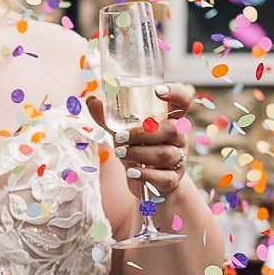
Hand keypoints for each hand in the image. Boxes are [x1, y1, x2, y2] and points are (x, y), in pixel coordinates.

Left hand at [110, 81, 196, 199]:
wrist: (151, 184)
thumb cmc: (138, 150)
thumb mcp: (125, 133)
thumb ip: (110, 119)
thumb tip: (91, 100)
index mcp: (170, 120)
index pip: (182, 101)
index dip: (175, 93)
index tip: (157, 90)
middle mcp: (178, 137)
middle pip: (172, 129)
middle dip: (143, 133)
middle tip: (120, 137)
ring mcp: (179, 159)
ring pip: (166, 154)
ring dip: (139, 154)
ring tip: (120, 154)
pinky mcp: (173, 180)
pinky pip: (165, 178)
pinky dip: (146, 176)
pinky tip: (132, 172)